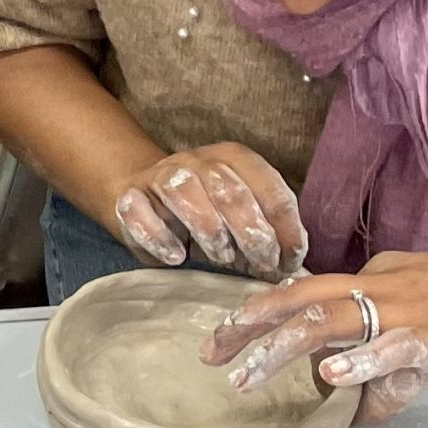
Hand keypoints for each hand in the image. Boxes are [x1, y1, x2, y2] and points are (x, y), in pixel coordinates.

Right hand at [108, 142, 307, 281]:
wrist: (144, 197)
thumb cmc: (206, 214)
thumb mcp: (242, 218)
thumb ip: (267, 233)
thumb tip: (296, 269)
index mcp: (235, 158)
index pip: (270, 188)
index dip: (286, 230)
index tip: (289, 263)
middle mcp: (199, 159)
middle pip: (231, 192)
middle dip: (253, 235)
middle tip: (261, 265)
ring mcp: (162, 174)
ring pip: (185, 193)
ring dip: (209, 232)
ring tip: (221, 258)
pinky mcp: (131, 196)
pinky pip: (141, 213)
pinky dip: (161, 239)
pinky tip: (177, 257)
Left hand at [203, 250, 427, 422]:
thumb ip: (391, 377)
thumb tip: (358, 412)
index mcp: (380, 278)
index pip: (307, 293)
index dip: (262, 315)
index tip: (226, 338)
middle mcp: (385, 283)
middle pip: (301, 298)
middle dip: (249, 325)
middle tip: (211, 353)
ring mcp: (412, 305)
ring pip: (331, 319)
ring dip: (283, 349)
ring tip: (249, 376)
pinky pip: (393, 345)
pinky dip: (360, 360)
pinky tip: (331, 378)